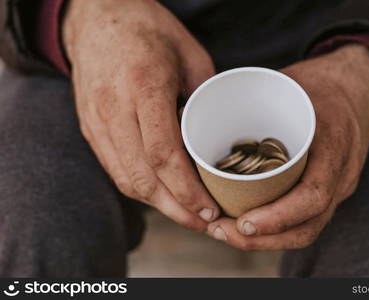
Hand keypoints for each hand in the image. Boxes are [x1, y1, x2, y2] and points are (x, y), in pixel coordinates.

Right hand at [63, 0, 219, 230]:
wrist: (96, 17)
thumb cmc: (149, 30)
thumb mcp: (190, 54)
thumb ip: (204, 97)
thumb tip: (219, 138)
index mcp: (143, 86)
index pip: (162, 154)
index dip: (187, 190)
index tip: (210, 209)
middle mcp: (113, 107)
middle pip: (142, 177)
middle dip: (176, 209)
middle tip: (205, 223)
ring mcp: (96, 120)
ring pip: (125, 179)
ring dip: (158, 205)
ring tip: (188, 215)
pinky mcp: (89, 127)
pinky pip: (114, 168)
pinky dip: (140, 188)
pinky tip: (163, 195)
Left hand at [206, 45, 368, 248]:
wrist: (359, 87)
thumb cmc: (320, 83)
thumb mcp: (292, 81)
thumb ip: (257, 101)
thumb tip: (202, 108)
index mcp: (335, 143)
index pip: (313, 195)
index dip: (278, 217)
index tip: (242, 223)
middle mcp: (342, 173)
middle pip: (308, 225)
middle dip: (262, 239)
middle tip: (220, 231)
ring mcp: (339, 185)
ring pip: (306, 229)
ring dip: (266, 240)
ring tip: (226, 232)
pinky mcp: (329, 190)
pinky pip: (306, 218)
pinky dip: (275, 228)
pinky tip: (247, 223)